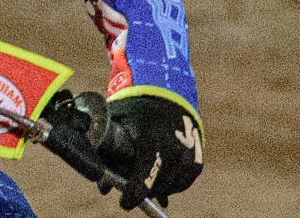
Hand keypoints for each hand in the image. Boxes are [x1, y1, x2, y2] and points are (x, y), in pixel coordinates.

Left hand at [104, 94, 203, 209]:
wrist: (166, 95)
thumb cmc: (135, 111)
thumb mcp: (116, 122)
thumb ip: (106, 152)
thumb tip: (103, 187)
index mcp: (153, 139)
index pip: (145, 176)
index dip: (133, 194)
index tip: (124, 203)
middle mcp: (175, 149)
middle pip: (156, 186)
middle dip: (141, 190)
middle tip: (128, 188)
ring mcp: (188, 156)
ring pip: (169, 188)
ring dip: (155, 188)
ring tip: (142, 180)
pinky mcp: (196, 161)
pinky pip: (181, 184)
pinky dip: (169, 185)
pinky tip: (158, 179)